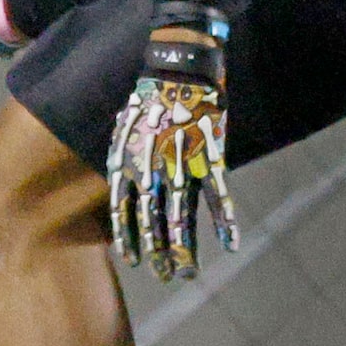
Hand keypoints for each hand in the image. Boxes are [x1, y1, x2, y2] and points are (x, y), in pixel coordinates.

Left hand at [107, 33, 236, 280]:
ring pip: (183, 217)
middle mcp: (153, 171)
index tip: (133, 261)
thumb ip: (122, 158)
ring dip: (186, 248)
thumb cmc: (150, 97)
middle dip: (159, 253)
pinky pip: (219, 196)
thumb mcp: (123, 129)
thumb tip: (115, 181)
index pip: (124, 212)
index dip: (129, 239)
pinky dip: (226, 222)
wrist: (180, 68)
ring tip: (189, 273)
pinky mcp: (211, 157)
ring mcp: (183, 166)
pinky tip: (230, 244)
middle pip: (154, 222)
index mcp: (128, 164)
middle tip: (165, 276)